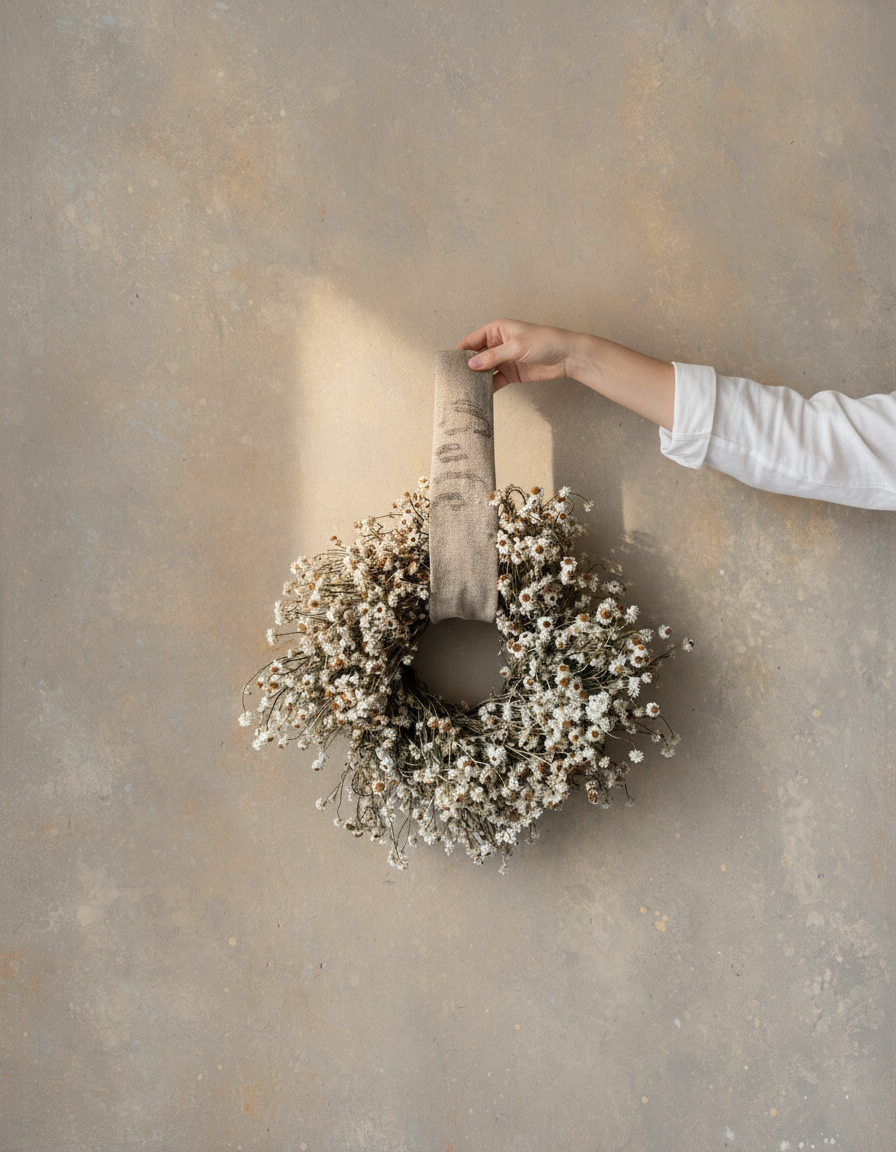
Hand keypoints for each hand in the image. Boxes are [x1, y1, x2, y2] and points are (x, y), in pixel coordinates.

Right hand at [456, 319, 586, 391]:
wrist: (568, 356)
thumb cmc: (545, 342)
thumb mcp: (516, 346)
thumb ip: (493, 357)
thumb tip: (471, 365)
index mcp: (497, 330)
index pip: (472, 340)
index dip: (459, 352)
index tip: (447, 364)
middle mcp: (498, 344)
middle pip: (475, 357)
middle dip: (465, 367)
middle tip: (452, 380)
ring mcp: (504, 360)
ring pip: (484, 370)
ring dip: (475, 379)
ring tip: (462, 390)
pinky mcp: (511, 374)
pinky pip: (494, 381)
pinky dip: (487, 388)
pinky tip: (479, 395)